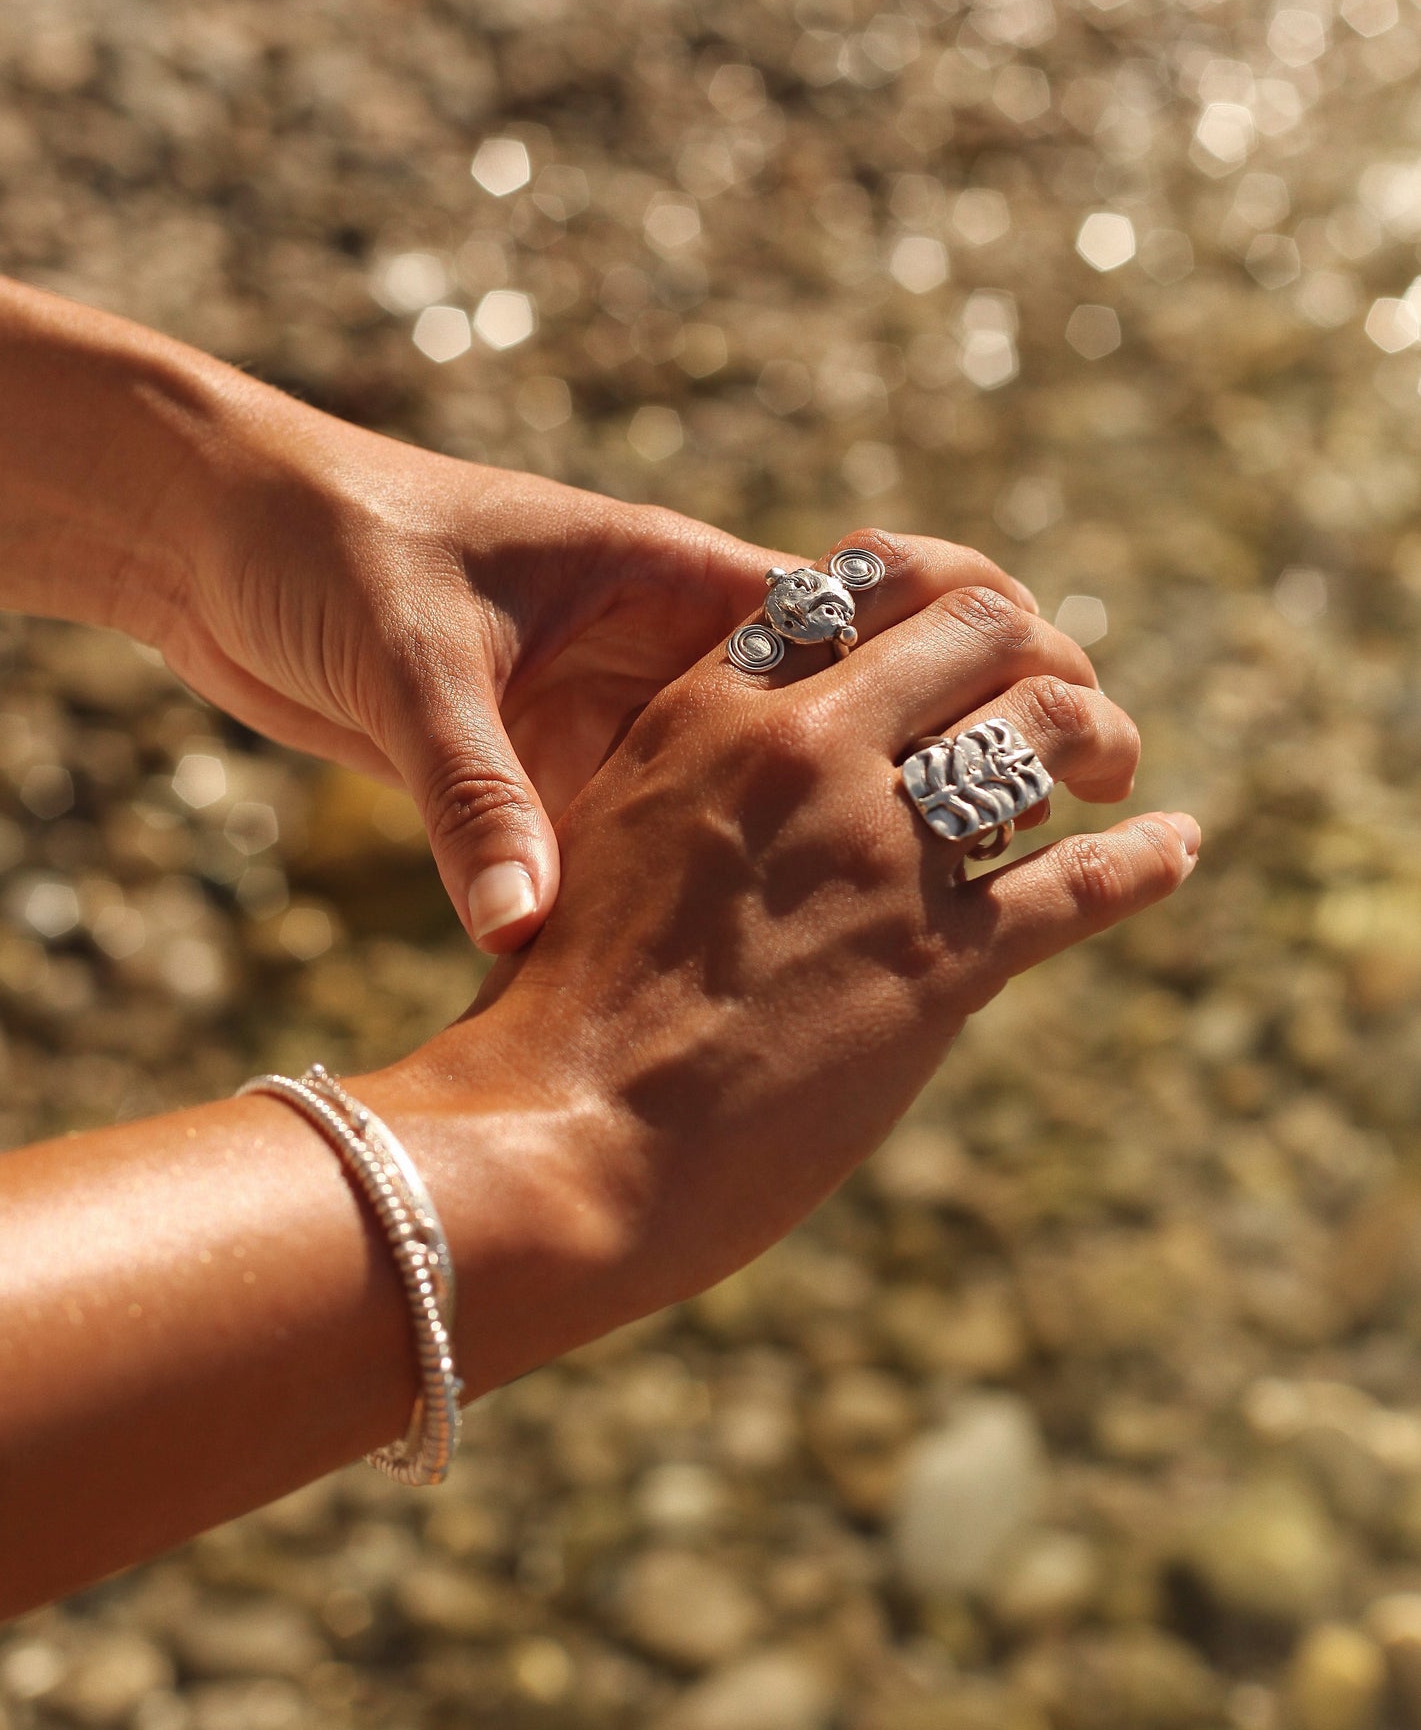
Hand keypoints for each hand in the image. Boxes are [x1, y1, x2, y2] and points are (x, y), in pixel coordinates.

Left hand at [149, 392, 1038, 949]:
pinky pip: (693, 824)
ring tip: (952, 918)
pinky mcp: (573, 771)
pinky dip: (751, 869)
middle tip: (1060, 830)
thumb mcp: (409, 662)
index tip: (1069, 734)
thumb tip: (524, 930)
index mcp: (667, 579)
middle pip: (859, 695)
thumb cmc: (325, 550)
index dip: (980, 661)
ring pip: (789, 773)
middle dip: (957, 745)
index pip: (865, 610)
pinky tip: (794, 952)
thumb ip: (475, 792)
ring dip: (863, 819)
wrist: (222, 542)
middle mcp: (670, 648)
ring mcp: (629, 712)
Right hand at [411, 531, 1200, 1353]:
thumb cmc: (558, 1007)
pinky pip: (1077, 881)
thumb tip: (766, 779)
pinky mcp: (937, 963)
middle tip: (1059, 701)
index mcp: (710, 712)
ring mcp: (880, 851)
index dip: (925, 604)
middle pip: (975, 628)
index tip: (954, 644)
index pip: (856, 591)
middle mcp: (807, 752)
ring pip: (1043, 727)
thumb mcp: (613, 845)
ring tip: (1112, 766)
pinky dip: (1143, 859)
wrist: (559, 1142)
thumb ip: (698, 785)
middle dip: (1034, 649)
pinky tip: (1175, 844)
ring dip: (1097, 735)